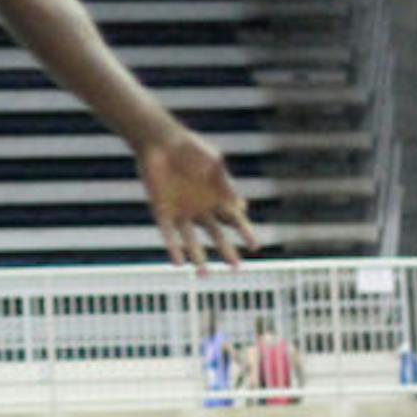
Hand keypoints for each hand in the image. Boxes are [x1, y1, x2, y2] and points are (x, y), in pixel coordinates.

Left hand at [137, 128, 259, 271]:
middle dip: (227, 252)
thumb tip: (240, 206)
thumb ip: (225, 184)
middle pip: (216, 235)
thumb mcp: (213, 163)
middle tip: (236, 268)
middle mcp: (200, 208)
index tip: (256, 246)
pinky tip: (179, 263)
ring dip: (198, 257)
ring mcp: (181, 212)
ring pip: (191, 241)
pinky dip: (174, 248)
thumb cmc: (191, 148)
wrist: (160, 141)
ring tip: (204, 275)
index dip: (246, 233)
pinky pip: (168, 234)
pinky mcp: (161, 211)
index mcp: (217, 196)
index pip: (236, 220)